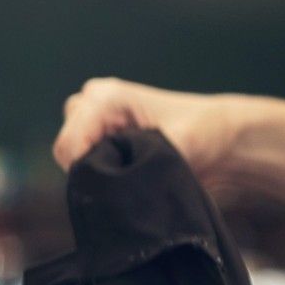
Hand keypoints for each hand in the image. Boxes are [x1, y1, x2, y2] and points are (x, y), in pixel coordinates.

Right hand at [53, 78, 241, 180]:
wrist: (217, 134)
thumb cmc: (203, 131)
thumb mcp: (180, 144)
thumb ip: (147, 157)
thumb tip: (123, 180)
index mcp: (107, 97)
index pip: (69, 145)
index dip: (86, 173)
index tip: (116, 187)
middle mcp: (92, 100)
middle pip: (66, 149)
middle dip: (92, 170)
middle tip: (130, 177)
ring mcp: (93, 115)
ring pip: (72, 155)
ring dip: (98, 170)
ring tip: (134, 171)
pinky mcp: (98, 130)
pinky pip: (82, 159)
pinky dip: (100, 170)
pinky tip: (128, 171)